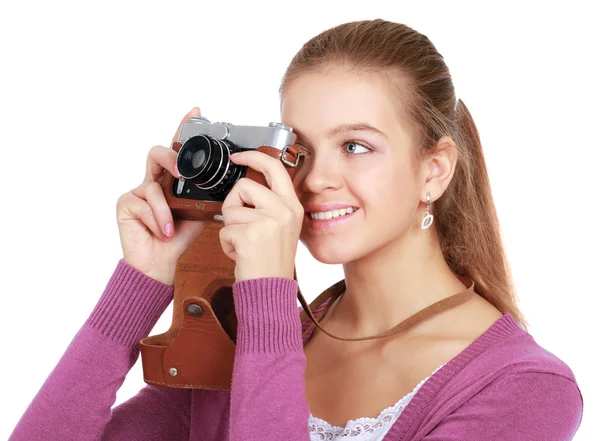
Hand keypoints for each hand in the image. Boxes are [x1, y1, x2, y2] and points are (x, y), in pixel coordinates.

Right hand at [116, 107, 207, 285]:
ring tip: (171, 225)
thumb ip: (208, 196)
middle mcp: (154, 181)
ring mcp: (137, 191)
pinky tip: (162, 231)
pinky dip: (158, 219)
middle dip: (171, 157)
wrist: (161, 264)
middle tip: (181, 171)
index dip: (183, 129)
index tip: (196, 111)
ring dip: (164, 207)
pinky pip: (145, 202)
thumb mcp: (200, 214)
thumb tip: (229, 185)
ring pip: (151, 183)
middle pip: (157, 153)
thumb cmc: (178, 238)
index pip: (177, 151)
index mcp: (172, 181)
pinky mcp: (126, 203)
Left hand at [218, 150, 303, 281]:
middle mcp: (284, 211)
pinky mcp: (250, 235)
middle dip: (233, 203)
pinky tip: (240, 254)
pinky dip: (226, 244)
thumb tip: (247, 185)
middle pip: (244, 186)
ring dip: (230, 228)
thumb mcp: (281, 226)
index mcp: (292, 206)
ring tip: (244, 244)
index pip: (274, 168)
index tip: (238, 156)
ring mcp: (268, 222)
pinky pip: (224, 229)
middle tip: (240, 222)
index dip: (253, 157)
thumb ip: (270, 204)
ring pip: (231, 210)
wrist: (270, 289)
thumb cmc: (271, 260)